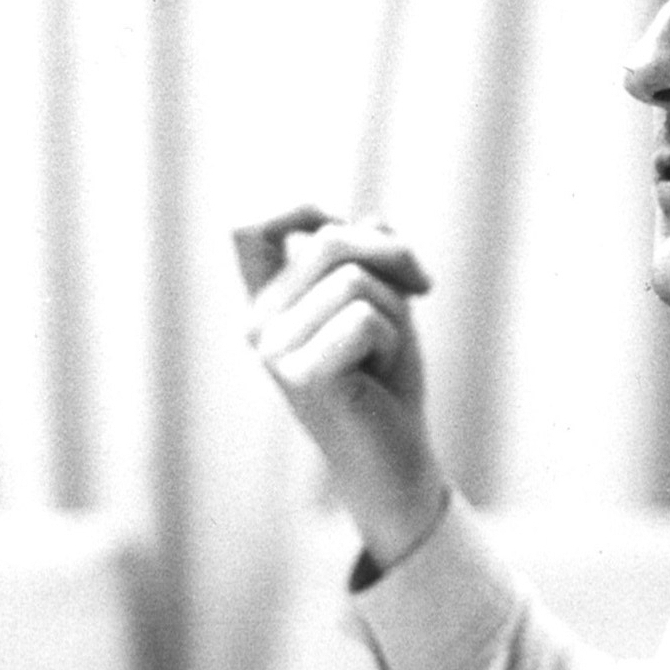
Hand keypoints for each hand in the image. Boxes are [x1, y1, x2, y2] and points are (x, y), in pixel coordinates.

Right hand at [235, 206, 451, 566]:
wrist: (396, 460)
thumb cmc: (386, 381)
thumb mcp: (382, 301)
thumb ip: (368, 256)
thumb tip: (371, 219)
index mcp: (268, 302)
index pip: (251, 229)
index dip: (301, 209)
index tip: (347, 227)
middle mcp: (258, 323)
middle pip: (329, 240)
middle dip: (392, 256)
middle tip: (419, 290)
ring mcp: (274, 351)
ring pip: (354, 280)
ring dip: (396, 310)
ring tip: (385, 353)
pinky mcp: (303, 377)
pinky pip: (366, 319)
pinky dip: (394, 340)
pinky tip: (380, 375)